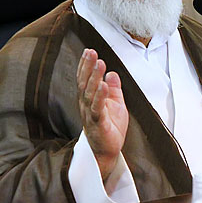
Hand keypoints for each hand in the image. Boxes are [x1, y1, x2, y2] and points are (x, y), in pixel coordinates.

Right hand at [77, 48, 128, 181]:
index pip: (85, 79)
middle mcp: (86, 105)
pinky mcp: (98, 124)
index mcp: (89, 100)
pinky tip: (104, 85)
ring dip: (94, 77)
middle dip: (88, 67)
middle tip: (92, 52)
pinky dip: (101, 96)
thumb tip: (112, 73)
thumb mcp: (116, 104)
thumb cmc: (110, 128)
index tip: (89, 50)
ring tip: (99, 63)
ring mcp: (91, 115)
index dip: (86, 65)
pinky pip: (98, 108)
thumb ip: (114, 89)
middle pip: (85, 83)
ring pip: (90, 93)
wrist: (107, 152)